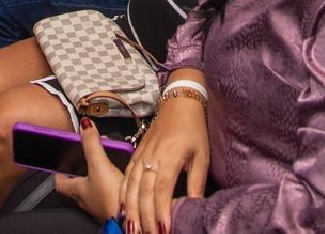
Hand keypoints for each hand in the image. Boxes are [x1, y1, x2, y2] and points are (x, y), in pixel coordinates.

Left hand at [55, 118, 125, 222]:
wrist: (130, 217)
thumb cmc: (111, 198)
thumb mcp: (99, 165)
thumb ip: (91, 144)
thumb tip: (84, 124)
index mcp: (77, 191)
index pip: (60, 181)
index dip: (61, 170)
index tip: (64, 159)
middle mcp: (86, 200)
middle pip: (79, 181)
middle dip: (84, 166)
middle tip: (90, 154)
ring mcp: (100, 204)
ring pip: (95, 186)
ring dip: (99, 173)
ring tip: (108, 160)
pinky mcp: (114, 206)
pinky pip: (109, 191)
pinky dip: (113, 181)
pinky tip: (121, 175)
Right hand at [123, 90, 209, 233]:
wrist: (179, 103)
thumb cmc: (193, 130)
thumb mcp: (202, 156)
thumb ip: (197, 182)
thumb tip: (196, 207)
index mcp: (170, 157)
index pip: (162, 189)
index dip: (161, 211)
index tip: (163, 231)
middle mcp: (152, 157)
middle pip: (143, 191)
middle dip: (145, 217)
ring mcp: (141, 155)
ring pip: (130, 186)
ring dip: (131, 210)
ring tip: (132, 229)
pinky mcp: (136, 154)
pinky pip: (125, 177)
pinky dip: (123, 195)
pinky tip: (122, 210)